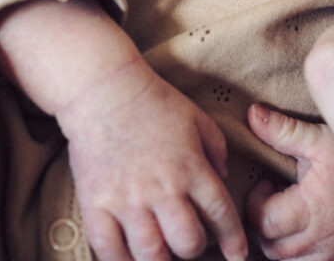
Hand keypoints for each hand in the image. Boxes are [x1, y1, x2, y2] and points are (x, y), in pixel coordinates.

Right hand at [0, 0, 246, 260]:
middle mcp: (162, 189)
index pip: (221, 215)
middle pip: (187, 244)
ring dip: (161, 260)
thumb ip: (216, 148)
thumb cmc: (153, 100)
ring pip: (151, 255)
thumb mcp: (195, 117)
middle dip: (193, 249)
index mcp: (191, 167)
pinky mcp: (96, 205)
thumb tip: (223, 176)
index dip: (233, 240)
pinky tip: (130, 256)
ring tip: (162, 251)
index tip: (236, 254)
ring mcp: (127, 200)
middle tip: (188, 243)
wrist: (103, 89)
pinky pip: (109, 251)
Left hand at [245, 105, 333, 260]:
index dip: (256, 203)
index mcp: (313, 211)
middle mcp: (323, 242)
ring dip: (281, 240)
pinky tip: (307, 229)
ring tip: (289, 211)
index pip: (265, 223)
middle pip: (271, 248)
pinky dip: (302, 253)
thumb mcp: (320, 138)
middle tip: (274, 197)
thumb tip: (254, 115)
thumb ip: (284, 130)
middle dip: (263, 222)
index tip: (265, 184)